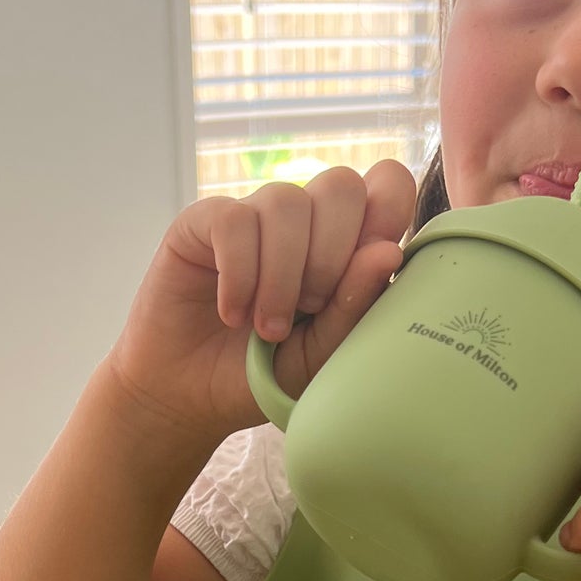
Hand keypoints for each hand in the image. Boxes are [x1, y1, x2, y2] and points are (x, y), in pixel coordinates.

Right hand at [105, 161, 417, 443]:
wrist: (190, 396)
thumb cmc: (262, 374)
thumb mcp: (320, 355)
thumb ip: (355, 306)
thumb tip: (388, 252)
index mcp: (345, 243)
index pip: (386, 184)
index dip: (389, 210)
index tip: (375, 263)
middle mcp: (302, 220)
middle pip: (340, 185)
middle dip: (332, 254)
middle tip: (310, 310)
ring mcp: (253, 216)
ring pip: (286, 203)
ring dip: (282, 275)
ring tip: (267, 329)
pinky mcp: (204, 221)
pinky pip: (234, 222)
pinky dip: (239, 275)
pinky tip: (231, 313)